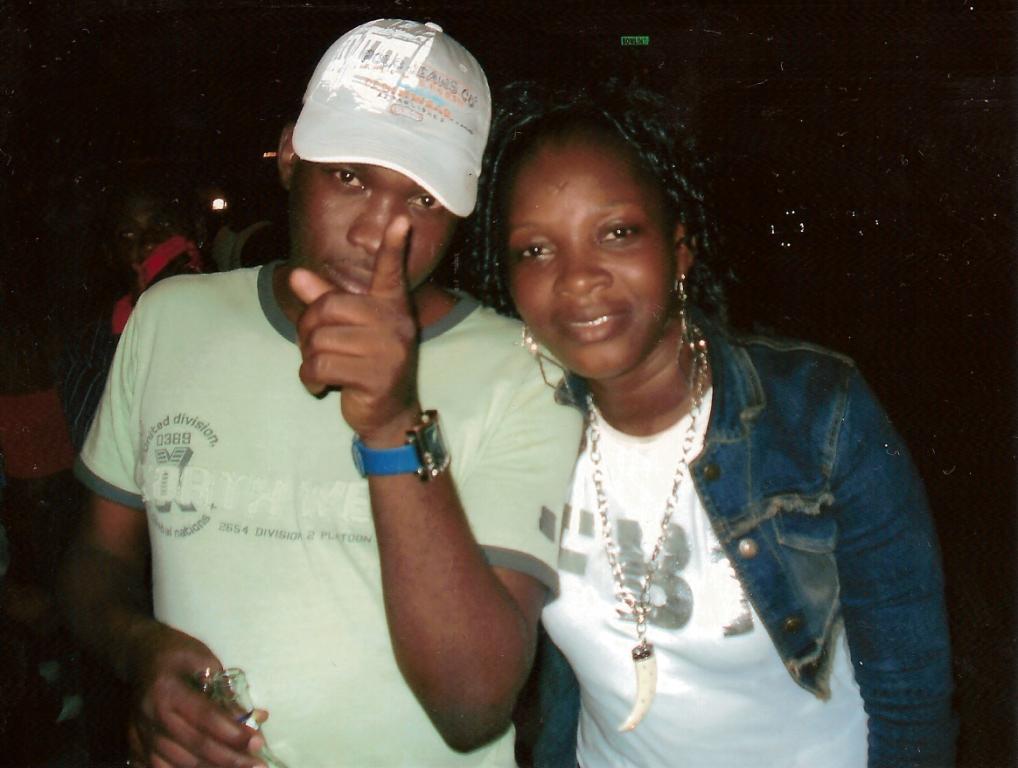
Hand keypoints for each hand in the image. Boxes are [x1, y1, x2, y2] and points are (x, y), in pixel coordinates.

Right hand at [126, 623, 264, 767]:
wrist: (140, 656)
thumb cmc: (178, 654)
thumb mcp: (205, 660)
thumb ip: (227, 691)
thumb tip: (257, 718)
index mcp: (168, 690)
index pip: (205, 717)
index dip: (232, 733)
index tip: (257, 744)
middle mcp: (151, 716)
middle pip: (194, 746)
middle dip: (228, 758)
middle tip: (256, 765)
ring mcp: (139, 735)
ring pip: (177, 764)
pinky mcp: (135, 746)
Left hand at [290, 216, 421, 443]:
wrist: (390, 414)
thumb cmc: (366, 364)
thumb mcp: (347, 330)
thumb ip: (325, 301)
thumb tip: (296, 275)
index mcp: (390, 306)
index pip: (391, 271)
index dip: (394, 246)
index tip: (400, 218)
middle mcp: (394, 323)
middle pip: (327, 308)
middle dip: (307, 329)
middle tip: (312, 348)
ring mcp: (388, 350)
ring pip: (319, 340)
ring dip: (308, 359)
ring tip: (321, 370)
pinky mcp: (376, 377)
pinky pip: (321, 366)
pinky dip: (310, 379)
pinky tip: (322, 386)